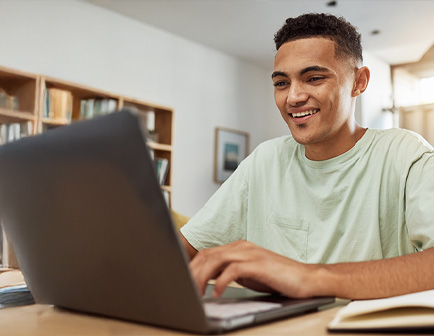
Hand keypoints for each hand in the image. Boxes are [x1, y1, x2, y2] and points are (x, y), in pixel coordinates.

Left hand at [189, 240, 320, 297]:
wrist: (306, 278)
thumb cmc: (278, 277)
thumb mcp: (248, 274)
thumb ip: (229, 272)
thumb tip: (208, 279)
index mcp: (238, 248)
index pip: (208, 253)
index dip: (193, 266)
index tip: (184, 280)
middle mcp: (242, 247)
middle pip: (208, 255)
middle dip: (193, 271)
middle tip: (184, 287)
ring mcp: (250, 254)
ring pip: (217, 260)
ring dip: (203, 276)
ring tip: (196, 291)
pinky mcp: (259, 264)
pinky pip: (233, 270)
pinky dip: (222, 281)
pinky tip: (216, 293)